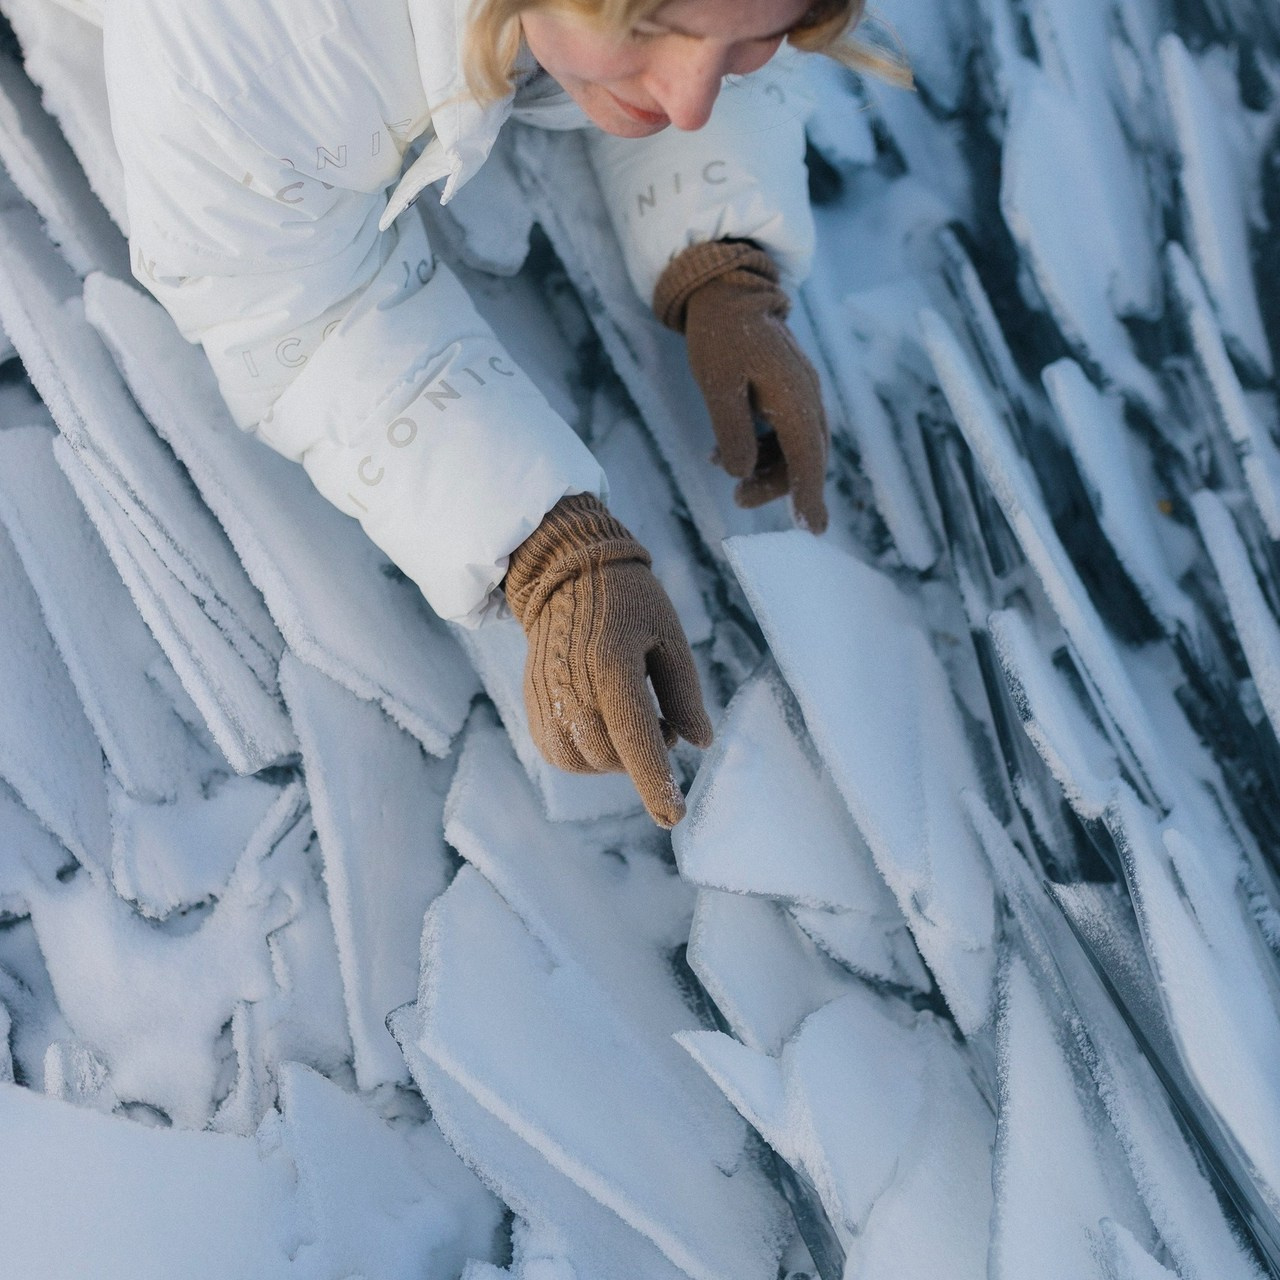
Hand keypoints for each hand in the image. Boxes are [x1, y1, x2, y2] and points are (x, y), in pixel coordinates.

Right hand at [504, 495, 712, 826]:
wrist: (566, 576)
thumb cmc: (630, 603)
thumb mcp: (670, 637)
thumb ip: (685, 694)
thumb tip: (700, 744)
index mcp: (612, 666)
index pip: (635, 738)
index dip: (655, 782)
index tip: (673, 817)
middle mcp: (573, 688)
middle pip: (611, 757)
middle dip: (642, 757)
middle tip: (662, 720)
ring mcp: (547, 699)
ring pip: (583, 763)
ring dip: (614, 758)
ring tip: (628, 718)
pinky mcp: (534, 706)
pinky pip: (560, 755)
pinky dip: (586, 754)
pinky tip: (602, 725)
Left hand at [654, 240, 829, 533]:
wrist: (727, 291)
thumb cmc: (721, 335)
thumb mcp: (717, 384)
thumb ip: (731, 430)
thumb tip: (740, 471)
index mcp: (795, 396)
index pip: (808, 457)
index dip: (809, 495)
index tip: (813, 530)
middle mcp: (807, 397)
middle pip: (805, 458)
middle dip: (777, 485)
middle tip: (738, 499)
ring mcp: (801, 393)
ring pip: (794, 447)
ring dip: (763, 467)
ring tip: (723, 470)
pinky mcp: (788, 391)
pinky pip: (783, 432)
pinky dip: (759, 448)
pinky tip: (724, 453)